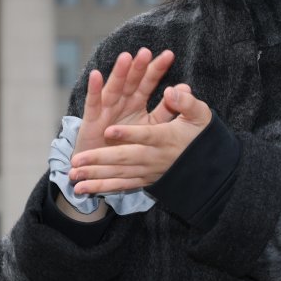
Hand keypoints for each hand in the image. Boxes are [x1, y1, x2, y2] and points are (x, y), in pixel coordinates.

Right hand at [70, 48, 176, 190]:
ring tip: (126, 58)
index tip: (168, 55)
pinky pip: (93, 103)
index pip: (148, 82)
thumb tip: (186, 88)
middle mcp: (121, 101)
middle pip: (131, 81)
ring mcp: (106, 109)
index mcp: (136, 102)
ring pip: (113, 88)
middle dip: (138, 67)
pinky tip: (96, 75)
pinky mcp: (91, 120)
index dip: (157, 69)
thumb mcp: (152, 127)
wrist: (104, 167)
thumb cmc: (128, 144)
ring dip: (118, 73)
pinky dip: (94, 89)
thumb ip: (167, 109)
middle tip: (146, 52)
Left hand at [70, 82, 212, 194]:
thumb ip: (187, 103)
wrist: (206, 167)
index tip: (109, 130)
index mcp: (165, 138)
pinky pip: (120, 186)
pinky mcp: (143, 181)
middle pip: (125, 158)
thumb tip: (173, 90)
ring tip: (74, 176)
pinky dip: (101, 188)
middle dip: (100, 159)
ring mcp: (146, 171)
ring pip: (118, 174)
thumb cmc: (200, 136)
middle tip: (78, 159)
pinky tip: (83, 190)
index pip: (145, 135)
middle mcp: (153, 157)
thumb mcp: (200, 116)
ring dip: (95, 176)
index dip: (128, 133)